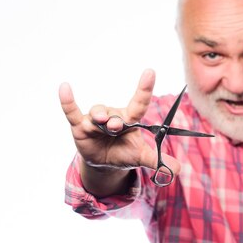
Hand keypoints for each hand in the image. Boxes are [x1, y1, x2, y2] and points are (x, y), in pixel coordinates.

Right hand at [59, 69, 180, 173]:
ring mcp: (95, 120)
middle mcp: (113, 116)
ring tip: (101, 122)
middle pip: (115, 113)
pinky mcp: (79, 126)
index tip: (150, 72)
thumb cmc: (124, 153)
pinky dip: (67, 101)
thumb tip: (178, 170)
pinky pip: (71, 111)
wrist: (104, 163)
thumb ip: (158, 160)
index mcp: (130, 120)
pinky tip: (64, 88)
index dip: (145, 88)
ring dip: (98, 116)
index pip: (140, 102)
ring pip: (96, 112)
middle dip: (115, 120)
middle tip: (116, 127)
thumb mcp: (141, 157)